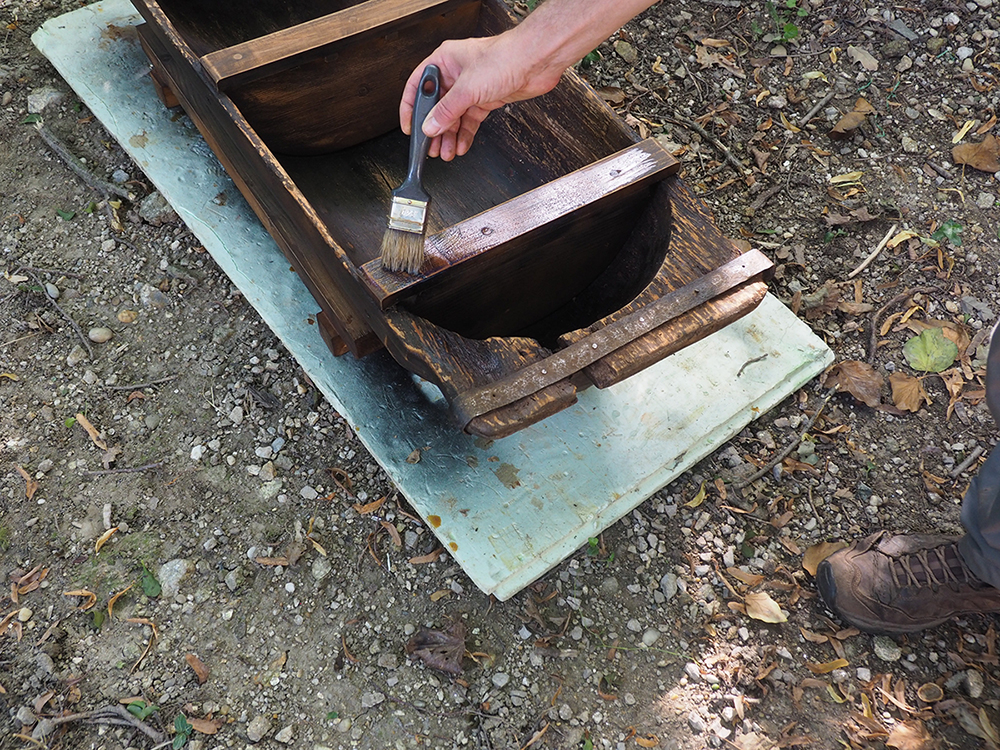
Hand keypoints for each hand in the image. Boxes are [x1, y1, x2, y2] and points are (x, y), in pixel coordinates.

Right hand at [399, 34, 563, 160]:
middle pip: (437, 106)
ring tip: (445, 152)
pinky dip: (465, 134)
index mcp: (444, 61)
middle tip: (431, 147)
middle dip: (435, 129)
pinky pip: (470, 120)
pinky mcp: (487, 99)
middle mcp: (456, 74)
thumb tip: (430, 126)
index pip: (418, 87)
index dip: (411, 108)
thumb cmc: (504, 58)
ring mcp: (472, 87)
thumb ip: (446, 111)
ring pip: (454, 116)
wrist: (535, 62)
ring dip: (450, 136)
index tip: (409, 128)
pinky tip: (461, 145)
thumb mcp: (467, 88)